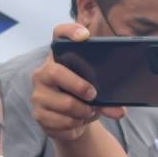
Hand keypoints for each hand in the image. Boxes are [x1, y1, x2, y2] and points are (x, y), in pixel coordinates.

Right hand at [32, 23, 125, 141]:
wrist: (68, 123)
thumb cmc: (82, 98)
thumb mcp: (96, 91)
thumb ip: (107, 96)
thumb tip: (120, 111)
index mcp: (58, 59)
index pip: (59, 35)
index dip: (70, 31)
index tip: (85, 36)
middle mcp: (42, 73)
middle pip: (55, 72)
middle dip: (79, 85)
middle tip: (93, 94)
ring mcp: (37, 94)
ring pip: (64, 103)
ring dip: (83, 112)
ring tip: (89, 112)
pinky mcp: (38, 114)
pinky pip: (62, 121)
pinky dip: (76, 124)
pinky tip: (78, 122)